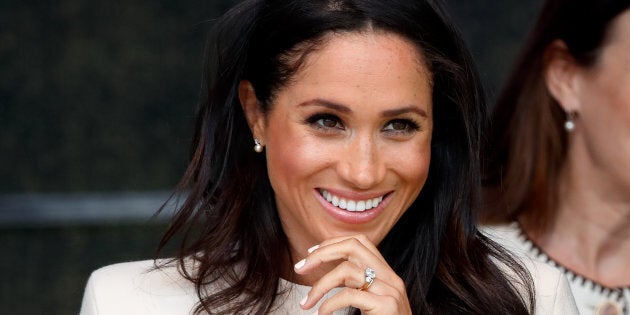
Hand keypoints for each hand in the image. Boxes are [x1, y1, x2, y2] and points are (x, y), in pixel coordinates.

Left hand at [293, 234, 411, 314]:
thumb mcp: (370, 302)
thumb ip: (356, 286)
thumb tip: (326, 277)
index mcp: (387, 274)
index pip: (359, 242)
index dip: (332, 243)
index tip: (311, 254)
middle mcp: (391, 278)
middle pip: (353, 246)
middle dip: (321, 254)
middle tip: (299, 268)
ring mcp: (390, 291)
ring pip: (346, 270)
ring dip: (319, 286)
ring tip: (306, 303)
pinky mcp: (386, 305)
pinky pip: (348, 295)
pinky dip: (328, 304)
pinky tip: (322, 314)